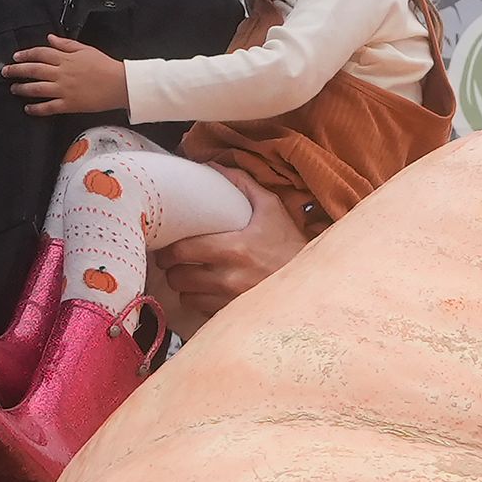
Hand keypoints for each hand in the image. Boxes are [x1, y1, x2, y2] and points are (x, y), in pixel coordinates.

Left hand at [6, 37, 130, 115]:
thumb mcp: (85, 49)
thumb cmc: (105, 65)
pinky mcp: (69, 104)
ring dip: (22, 88)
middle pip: (33, 70)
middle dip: (16, 70)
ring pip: (37, 88)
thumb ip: (66, 44)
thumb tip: (50, 38)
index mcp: (65, 58)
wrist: (119, 84)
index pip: (40, 53)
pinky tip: (28, 108)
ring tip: (14, 89)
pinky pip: (48, 107)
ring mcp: (63, 89)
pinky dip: (36, 108)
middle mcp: (61, 73)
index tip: (16, 56)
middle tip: (5, 72)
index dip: (26, 54)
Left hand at [151, 169, 307, 333]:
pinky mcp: (235, 316)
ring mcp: (231, 301)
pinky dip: (201, 302)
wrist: (314, 282)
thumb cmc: (290, 244)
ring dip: (186, 287)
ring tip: (191, 277)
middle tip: (175, 262)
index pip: (183, 251)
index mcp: (235, 248)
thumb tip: (212, 166)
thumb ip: (242, 184)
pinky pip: (202, 312)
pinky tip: (207, 292)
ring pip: (187, 297)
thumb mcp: (271, 208)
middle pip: (178, 277)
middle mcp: (230, 278)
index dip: (169, 250)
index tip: (167, 247)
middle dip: (173, 269)